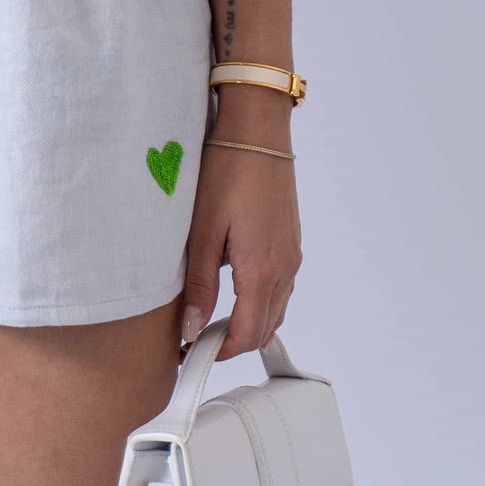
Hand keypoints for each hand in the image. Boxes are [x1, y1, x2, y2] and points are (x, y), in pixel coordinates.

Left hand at [178, 138, 300, 360]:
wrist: (258, 131)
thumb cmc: (227, 172)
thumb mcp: (203, 230)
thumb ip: (200, 285)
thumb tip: (192, 329)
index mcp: (261, 271)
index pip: (247, 335)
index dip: (221, 353)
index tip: (194, 355)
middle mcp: (284, 268)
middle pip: (265, 329)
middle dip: (234, 343)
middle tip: (198, 340)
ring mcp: (292, 255)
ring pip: (276, 309)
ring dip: (250, 324)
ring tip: (212, 319)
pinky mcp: (291, 241)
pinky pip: (282, 287)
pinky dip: (262, 302)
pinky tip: (235, 289)